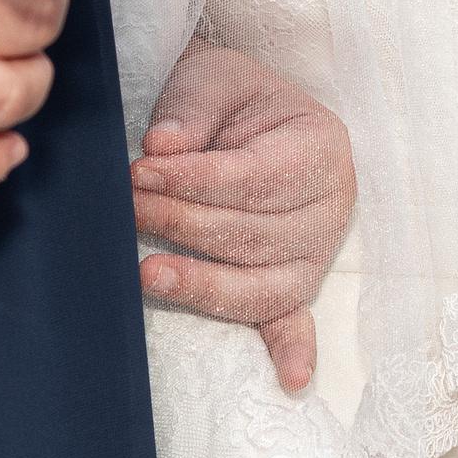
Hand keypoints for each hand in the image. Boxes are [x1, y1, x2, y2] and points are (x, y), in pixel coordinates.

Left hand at [132, 41, 357, 391]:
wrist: (241, 113)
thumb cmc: (231, 98)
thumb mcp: (215, 77)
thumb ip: (194, 107)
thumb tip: (164, 146)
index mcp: (320, 148)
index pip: (258, 176)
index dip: (197, 180)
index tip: (141, 171)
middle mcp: (330, 207)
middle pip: (256, 234)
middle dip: (184, 225)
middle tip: (127, 209)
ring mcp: (313, 254)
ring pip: (262, 284)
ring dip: (203, 284)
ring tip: (147, 273)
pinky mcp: (292, 285)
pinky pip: (293, 321)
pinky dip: (293, 351)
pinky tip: (291, 379)